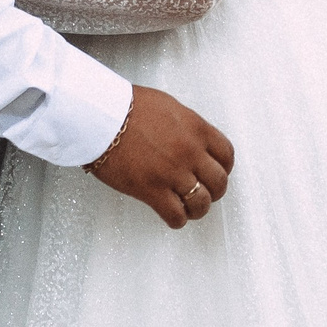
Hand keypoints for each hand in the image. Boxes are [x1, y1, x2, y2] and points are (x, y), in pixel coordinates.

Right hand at [87, 86, 233, 228]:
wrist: (100, 114)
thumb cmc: (127, 106)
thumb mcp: (168, 107)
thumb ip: (186, 125)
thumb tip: (192, 140)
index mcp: (196, 128)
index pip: (226, 155)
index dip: (224, 168)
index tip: (217, 173)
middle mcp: (190, 152)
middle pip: (219, 182)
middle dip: (214, 191)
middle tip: (204, 193)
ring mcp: (172, 173)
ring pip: (201, 203)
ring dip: (197, 209)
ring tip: (188, 208)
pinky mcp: (151, 190)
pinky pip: (176, 215)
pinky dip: (177, 220)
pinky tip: (171, 215)